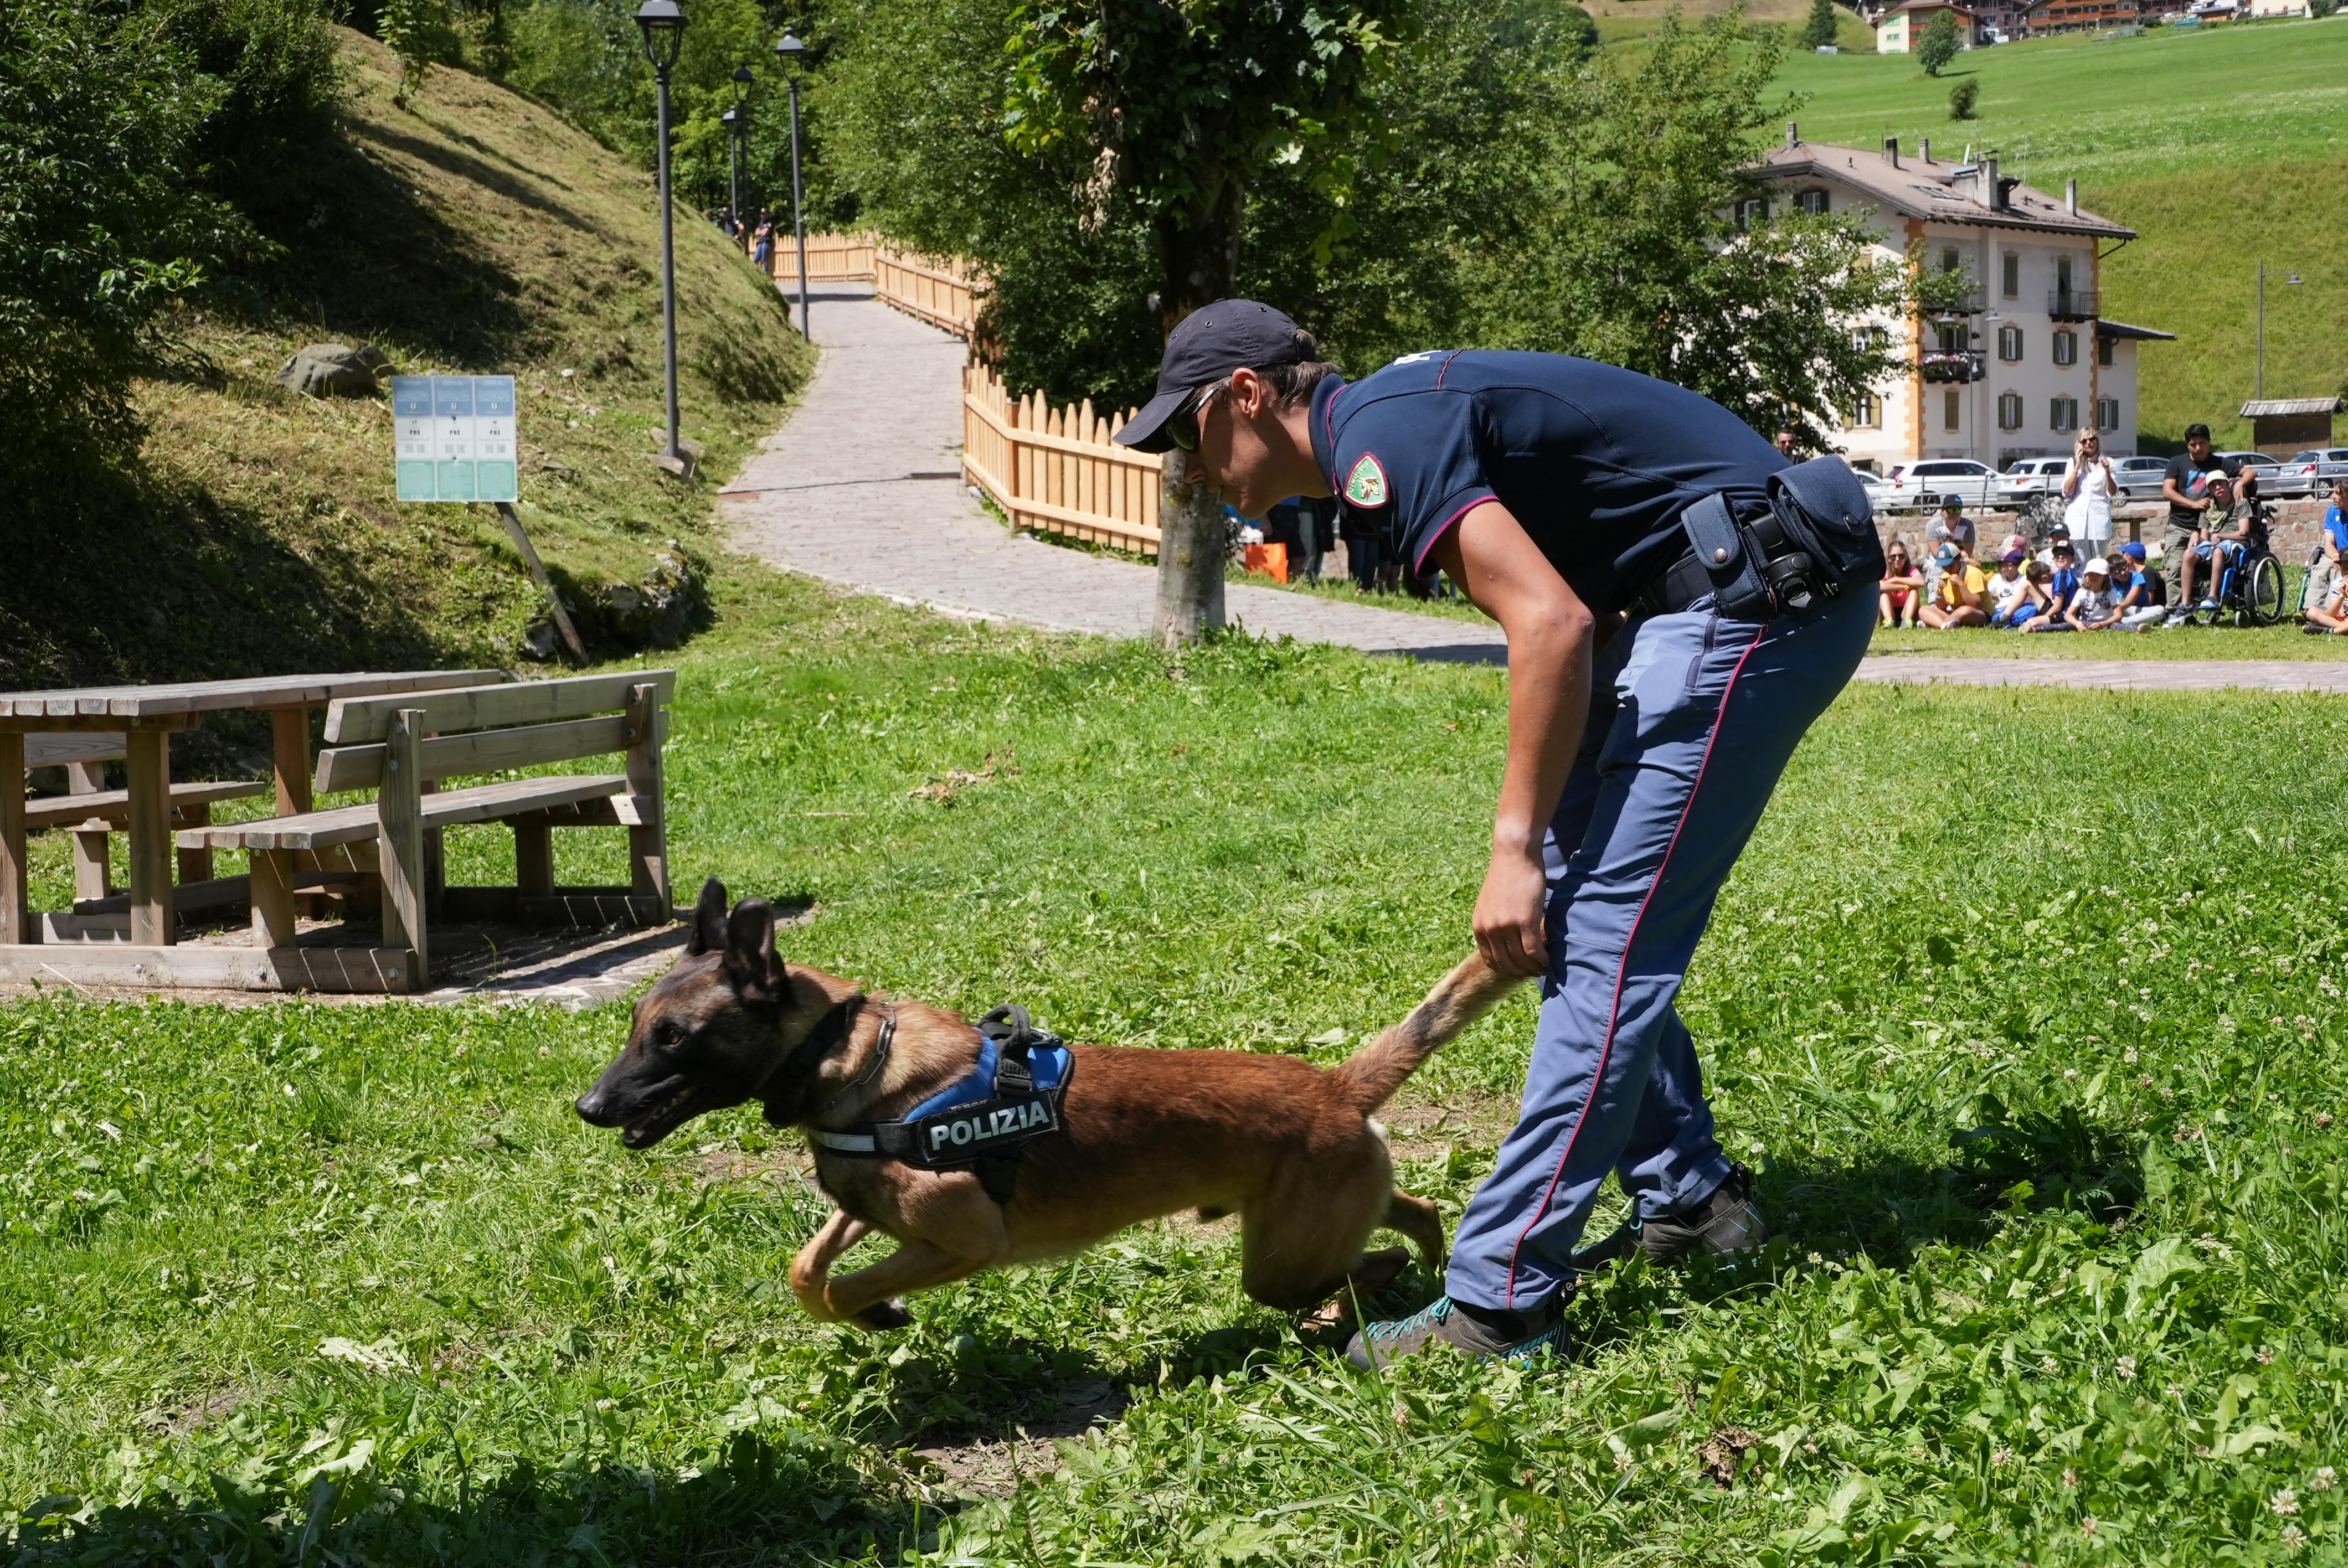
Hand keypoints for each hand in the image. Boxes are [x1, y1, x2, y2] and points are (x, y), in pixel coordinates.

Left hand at [1473, 846, 1550, 977]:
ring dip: (1534, 968)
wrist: (1514, 855)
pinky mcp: (1525, 922)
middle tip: (1535, 973)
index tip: (1519, 971)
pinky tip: (1548, 960)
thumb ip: (1494, 924)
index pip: (1491, 960)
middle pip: (1507, 964)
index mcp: (1479, 926)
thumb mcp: (1491, 904)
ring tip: (1544, 967)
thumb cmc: (1507, 877)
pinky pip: (1534, 952)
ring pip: (1521, 960)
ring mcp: (1506, 927)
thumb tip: (1506, 944)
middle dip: (1522, 972)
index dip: (1507, 970)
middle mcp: (1489, 929)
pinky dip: (1542, 960)